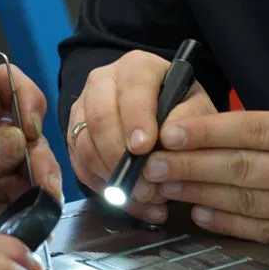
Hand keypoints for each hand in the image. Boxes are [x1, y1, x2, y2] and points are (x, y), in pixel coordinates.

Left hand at [0, 64, 62, 238]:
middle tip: (42, 184)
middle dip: (39, 156)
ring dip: (38, 187)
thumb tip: (15, 140)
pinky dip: (28, 212)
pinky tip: (22, 223)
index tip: (29, 128)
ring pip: (29, 169)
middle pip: (25, 132)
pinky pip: (21, 201)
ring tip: (33, 208)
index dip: (23, 95)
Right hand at [65, 50, 214, 222]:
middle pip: (100, 118)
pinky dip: (101, 187)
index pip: (132, 89)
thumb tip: (166, 143)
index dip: (136, 120)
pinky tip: (126, 202)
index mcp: (137, 67)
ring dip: (111, 177)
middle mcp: (102, 81)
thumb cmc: (180, 110)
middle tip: (144, 186)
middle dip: (120, 157)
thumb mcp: (196, 109)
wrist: (159, 113)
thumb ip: (189, 122)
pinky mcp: (73, 134)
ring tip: (141, 198)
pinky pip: (78, 164)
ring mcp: (83, 108)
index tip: (144, 149)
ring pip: (84, 144)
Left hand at [144, 63, 268, 260]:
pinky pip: (266, 232)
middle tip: (151, 163)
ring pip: (246, 202)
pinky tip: (202, 217)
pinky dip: (230, 226)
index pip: (253, 130)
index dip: (207, 131)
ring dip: (199, 196)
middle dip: (189, 165)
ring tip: (164, 188)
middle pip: (240, 168)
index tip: (171, 130)